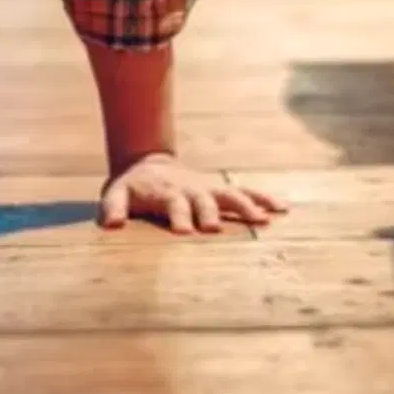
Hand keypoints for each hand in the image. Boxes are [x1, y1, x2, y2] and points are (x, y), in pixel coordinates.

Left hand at [99, 154, 287, 234]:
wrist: (149, 162)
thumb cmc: (133, 186)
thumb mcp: (116, 193)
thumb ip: (113, 208)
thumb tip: (111, 225)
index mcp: (167, 192)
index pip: (173, 204)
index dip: (178, 216)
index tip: (184, 232)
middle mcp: (192, 189)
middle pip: (205, 199)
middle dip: (212, 212)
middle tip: (218, 227)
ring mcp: (209, 188)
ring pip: (232, 194)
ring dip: (247, 206)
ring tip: (266, 220)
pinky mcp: (220, 190)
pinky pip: (245, 193)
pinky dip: (263, 199)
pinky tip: (282, 209)